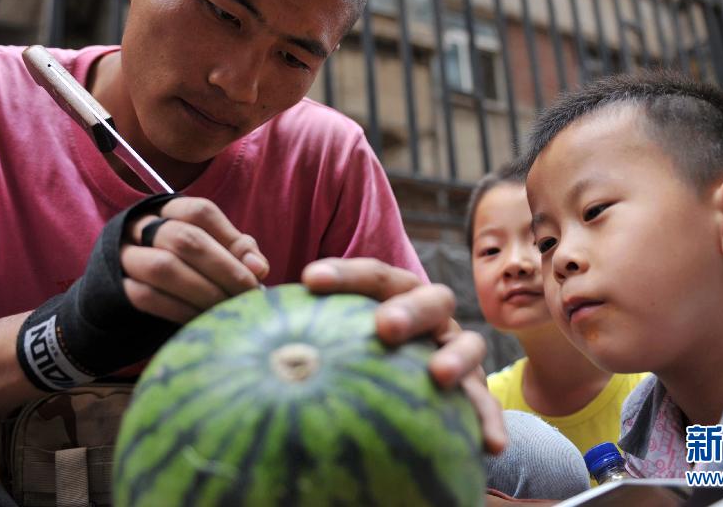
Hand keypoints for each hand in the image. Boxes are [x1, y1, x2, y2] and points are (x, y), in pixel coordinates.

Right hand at [122, 196, 269, 323]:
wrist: (130, 292)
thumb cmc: (186, 266)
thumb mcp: (213, 250)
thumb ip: (238, 251)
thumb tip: (258, 267)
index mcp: (169, 210)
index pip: (200, 212)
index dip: (231, 240)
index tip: (257, 272)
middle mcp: (142, 226)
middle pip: (184, 238)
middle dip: (223, 270)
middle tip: (247, 296)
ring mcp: (123, 254)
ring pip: (164, 267)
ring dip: (203, 292)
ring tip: (227, 310)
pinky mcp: (115, 286)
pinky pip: (146, 296)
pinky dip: (180, 310)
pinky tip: (201, 320)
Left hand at [302, 257, 505, 453]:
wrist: (408, 390)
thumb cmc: (357, 359)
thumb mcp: (331, 346)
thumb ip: (302, 342)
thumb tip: (233, 347)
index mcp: (392, 297)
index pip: (372, 276)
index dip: (345, 275)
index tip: (308, 280)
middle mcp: (429, 318)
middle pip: (428, 296)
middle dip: (407, 309)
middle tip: (383, 327)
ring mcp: (455, 351)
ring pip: (467, 343)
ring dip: (455, 357)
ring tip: (437, 377)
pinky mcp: (473, 391)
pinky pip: (484, 406)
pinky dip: (489, 422)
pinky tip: (489, 448)